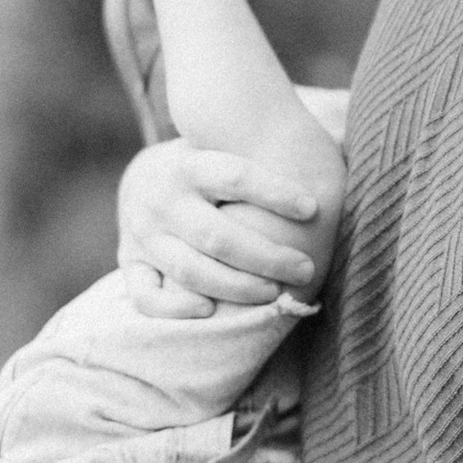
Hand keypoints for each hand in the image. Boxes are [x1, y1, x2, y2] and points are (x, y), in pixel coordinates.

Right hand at [117, 141, 327, 311]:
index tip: (313, 208)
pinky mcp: (130, 262)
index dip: (274, 193)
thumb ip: (261, 158)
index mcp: (189, 164)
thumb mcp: (223, 150)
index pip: (234, 176)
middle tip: (305, 269)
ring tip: (275, 293)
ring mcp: (143, 233)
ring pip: (190, 270)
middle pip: (217, 235)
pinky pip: (146, 295)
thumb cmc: (208, 169)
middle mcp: (162, 199)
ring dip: (236, 287)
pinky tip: (209, 312)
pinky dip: (174, 308)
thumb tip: (332, 167)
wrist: (142, 177)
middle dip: (266, 256)